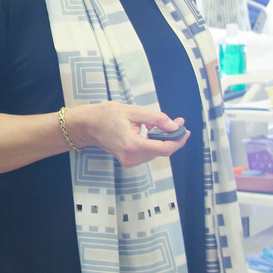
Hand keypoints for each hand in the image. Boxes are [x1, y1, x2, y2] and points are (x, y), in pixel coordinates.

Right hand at [66, 102, 189, 168]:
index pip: (164, 148)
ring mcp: (129, 161)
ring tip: (164, 125)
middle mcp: (131, 157)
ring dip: (163, 140)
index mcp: (133, 145)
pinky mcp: (129, 161)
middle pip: (161, 151)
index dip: (178, 140)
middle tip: (177, 122)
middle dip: (172, 137)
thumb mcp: (133, 111)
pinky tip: (152, 132)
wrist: (87, 126)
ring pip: (156, 153)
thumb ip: (155, 119)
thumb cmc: (106, 115)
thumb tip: (173, 126)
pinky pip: (148, 153)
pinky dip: (154, 143)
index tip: (186, 131)